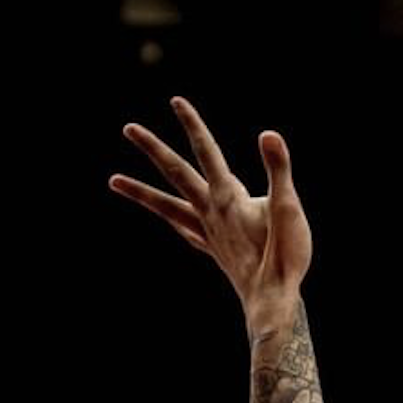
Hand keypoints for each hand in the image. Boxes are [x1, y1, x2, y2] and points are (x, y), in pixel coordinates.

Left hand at [108, 97, 312, 341]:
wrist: (272, 301)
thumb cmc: (284, 256)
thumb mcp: (288, 208)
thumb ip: (278, 169)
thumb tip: (268, 134)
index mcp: (228, 197)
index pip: (206, 151)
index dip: (193, 125)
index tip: (176, 101)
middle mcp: (210, 212)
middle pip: (176, 173)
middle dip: (153, 148)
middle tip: (128, 128)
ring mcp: (207, 232)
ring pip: (166, 205)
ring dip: (140, 190)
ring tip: (114, 180)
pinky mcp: (214, 250)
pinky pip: (183, 229)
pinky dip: (170, 219)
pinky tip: (167, 219)